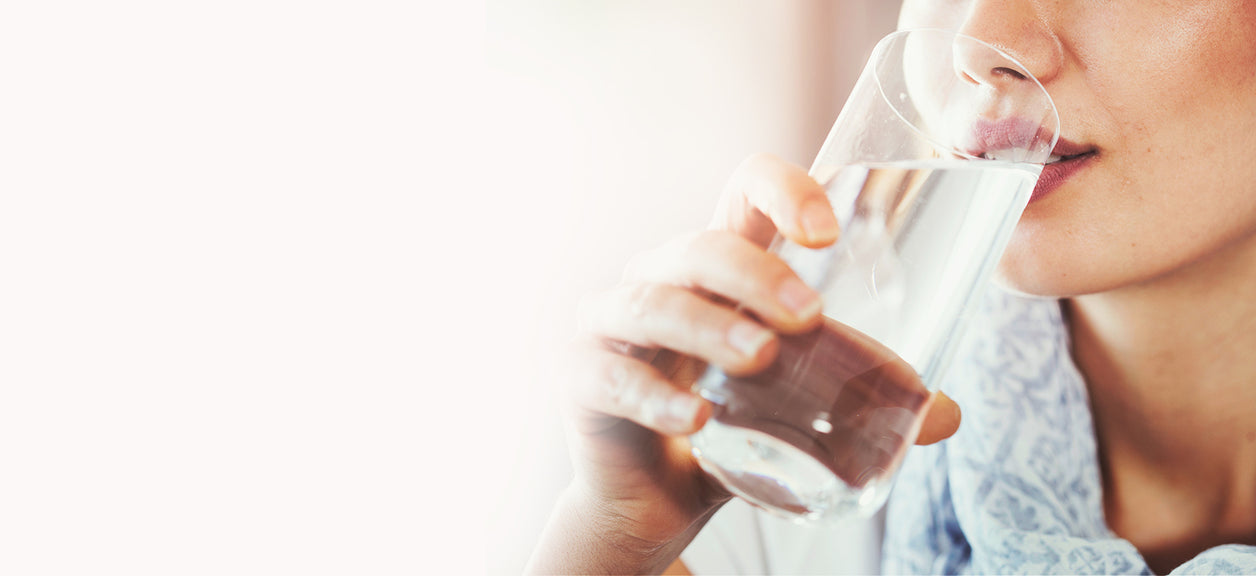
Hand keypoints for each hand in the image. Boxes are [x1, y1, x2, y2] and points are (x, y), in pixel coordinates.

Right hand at [532, 154, 961, 573]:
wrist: (652, 500)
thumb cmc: (728, 429)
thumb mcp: (795, 403)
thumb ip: (856, 396)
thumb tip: (943, 411)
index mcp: (717, 268)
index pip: (742, 193)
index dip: (781, 190)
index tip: (827, 230)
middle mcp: (659, 280)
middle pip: (699, 248)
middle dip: (755, 273)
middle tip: (807, 317)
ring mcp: (612, 325)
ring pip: (653, 302)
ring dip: (709, 326)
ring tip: (760, 359)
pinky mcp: (582, 377)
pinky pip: (613, 376)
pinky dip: (655, 395)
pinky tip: (696, 420)